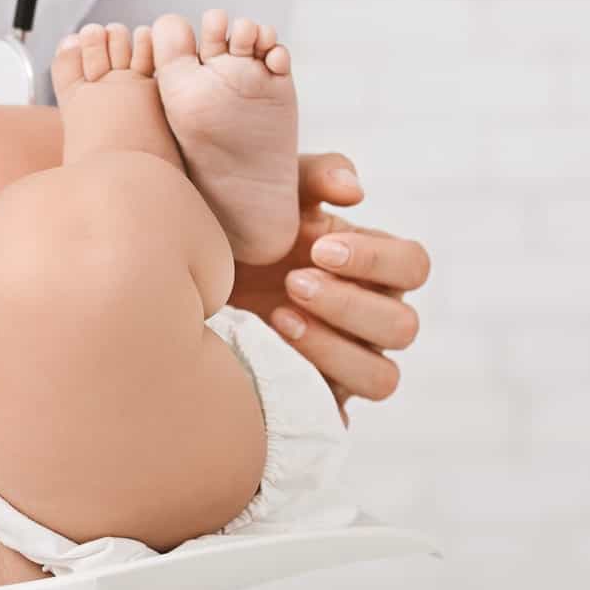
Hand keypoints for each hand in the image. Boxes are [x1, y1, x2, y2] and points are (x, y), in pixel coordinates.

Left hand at [227, 153, 432, 420]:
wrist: (177, 276)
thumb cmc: (236, 230)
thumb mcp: (269, 194)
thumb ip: (314, 176)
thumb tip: (353, 190)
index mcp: (371, 265)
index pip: (413, 266)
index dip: (377, 259)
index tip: (320, 248)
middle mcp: (369, 317)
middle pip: (402, 325)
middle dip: (349, 304)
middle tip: (293, 282)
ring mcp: (347, 362)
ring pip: (382, 376)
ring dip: (334, 348)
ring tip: (278, 318)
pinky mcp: (316, 397)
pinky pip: (337, 412)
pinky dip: (312, 388)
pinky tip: (270, 358)